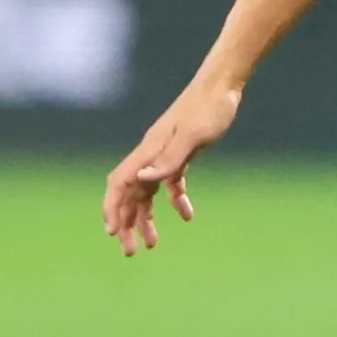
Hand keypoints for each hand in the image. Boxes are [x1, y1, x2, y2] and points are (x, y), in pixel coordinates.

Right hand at [102, 78, 242, 254]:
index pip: (120, 183)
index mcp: (149, 149)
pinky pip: (170, 182)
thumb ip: (169, 159)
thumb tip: (141, 179)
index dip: (112, 208)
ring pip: (147, 192)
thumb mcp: (193, 135)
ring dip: (146, 218)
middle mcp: (151, 152)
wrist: (223, 84)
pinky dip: (175, 201)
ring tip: (152, 244)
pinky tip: (187, 215)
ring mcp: (165, 153)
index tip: (113, 233)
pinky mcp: (181, 152)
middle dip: (126, 223)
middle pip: (129, 193)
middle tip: (131, 252)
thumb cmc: (210, 107)